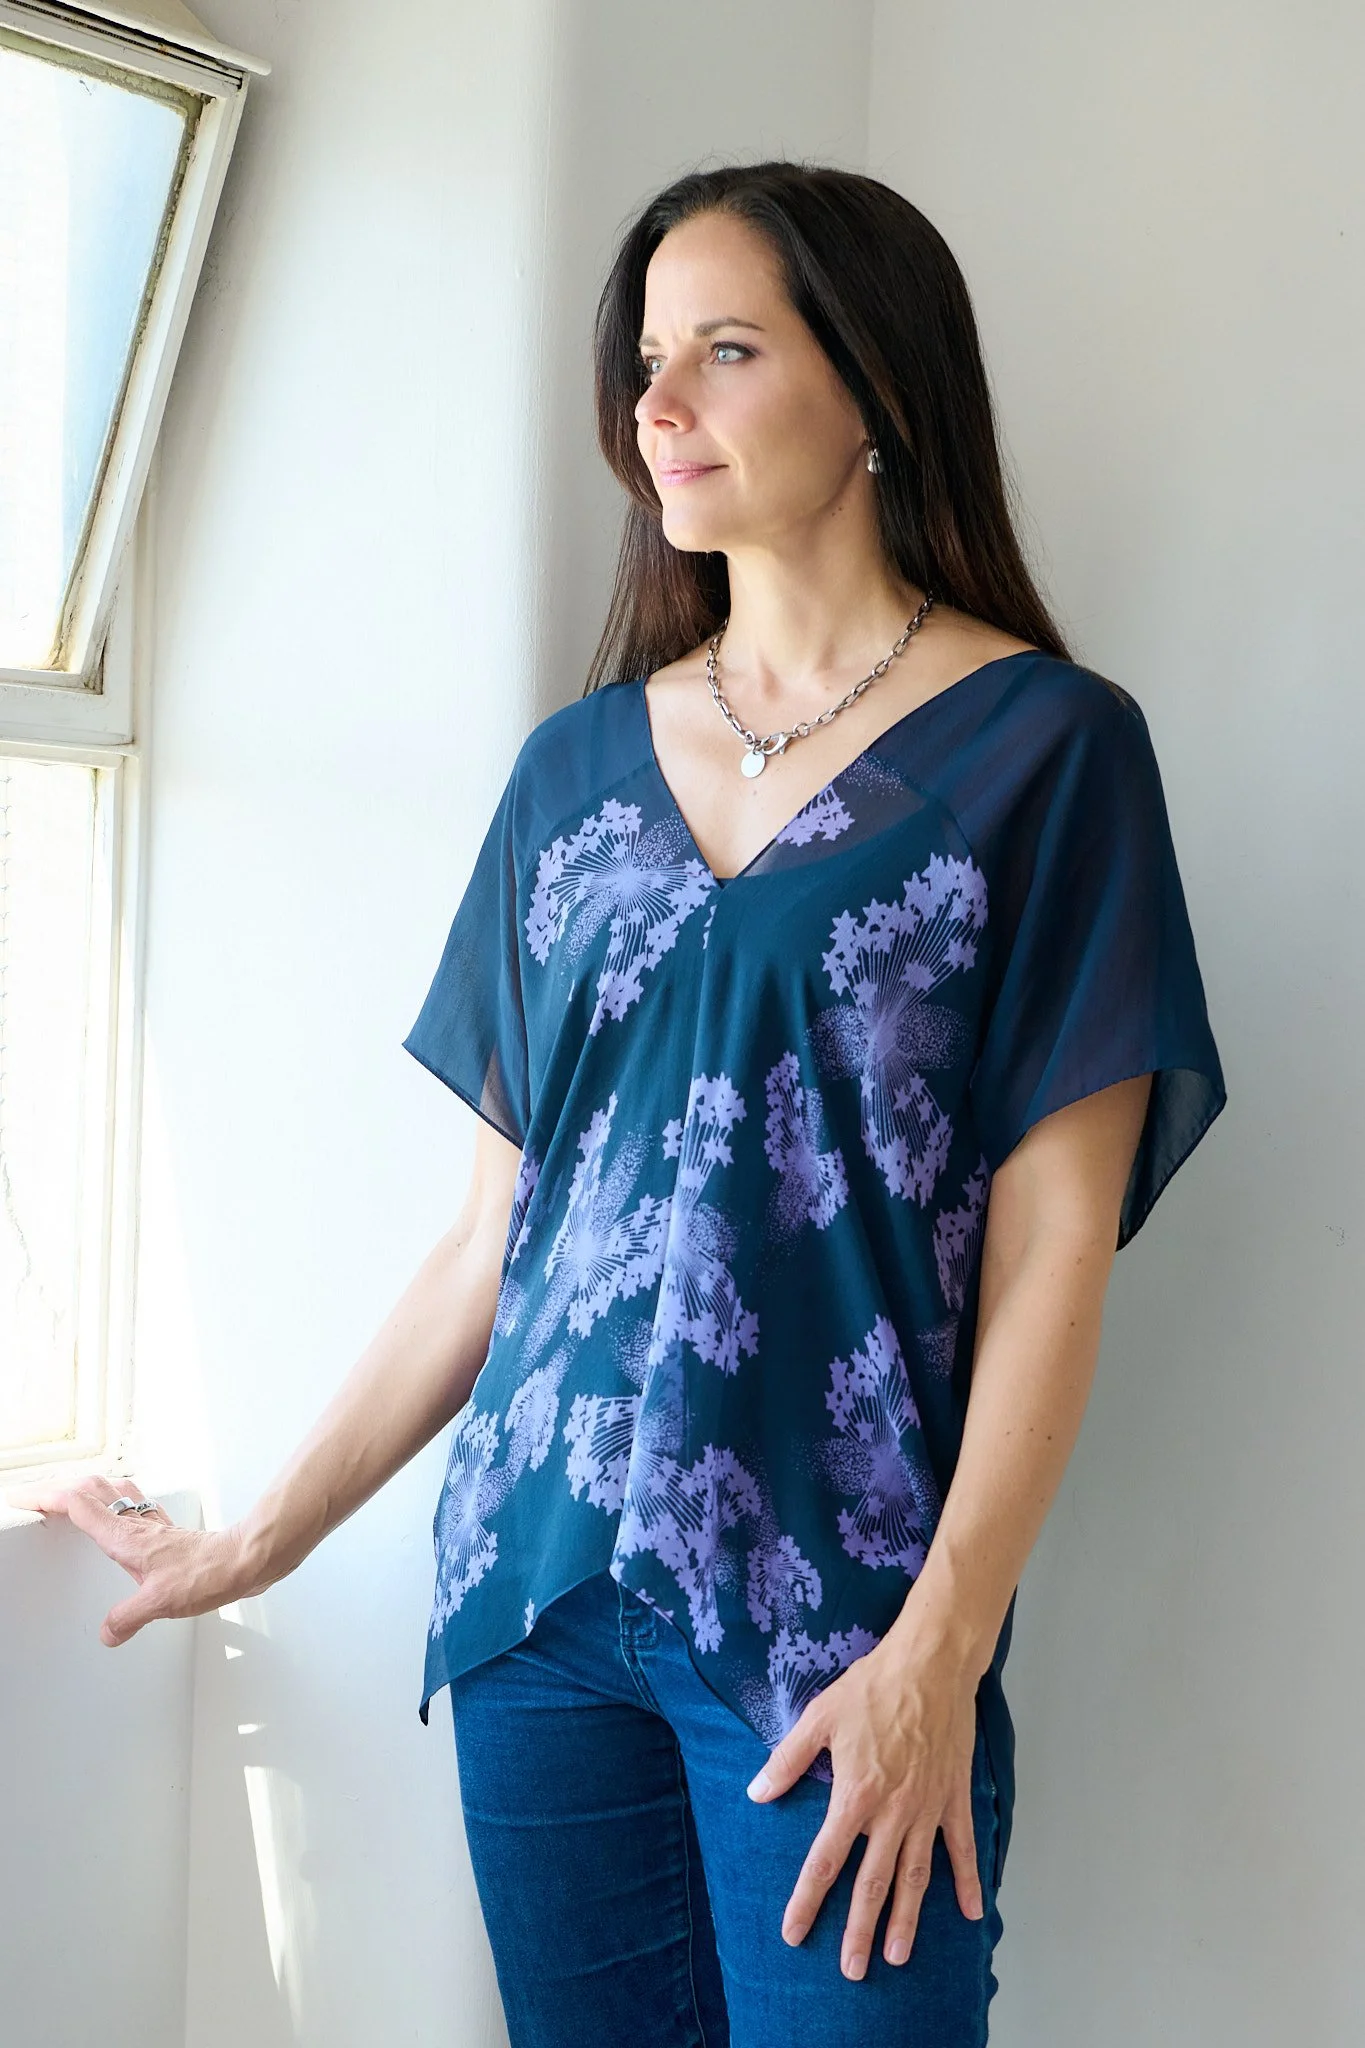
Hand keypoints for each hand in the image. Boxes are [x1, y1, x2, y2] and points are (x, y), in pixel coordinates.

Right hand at [4, 1474, 253, 1645]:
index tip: (24, 1498)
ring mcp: (153, 1526)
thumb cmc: (209, 1573)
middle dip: (60, 1488)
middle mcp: (137, 1525)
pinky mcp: (169, 1534)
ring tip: (72, 1496)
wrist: (246, 1560)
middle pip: (92, 1490)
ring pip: (114, 1493)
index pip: (78, 1505)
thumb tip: (107, 1633)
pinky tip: (123, 1517)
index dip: (47, 1498)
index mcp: (126, 1537)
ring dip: (90, 1489)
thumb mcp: (160, 1604)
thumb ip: (127, 1618)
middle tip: (36, 1496)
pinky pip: (136, 1508)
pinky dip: (118, 1505)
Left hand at [744, 1633, 983, 1980]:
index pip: (825, 1861)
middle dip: (860, 1930)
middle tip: (852, 1970)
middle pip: (873, 1884)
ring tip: (898, 1956)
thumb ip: (787, 1759)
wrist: (930, 1664)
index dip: (807, 1901)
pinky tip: (970, 1913)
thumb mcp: (818, 1716)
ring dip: (908, 1920)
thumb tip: (756, 1793)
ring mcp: (927, 1808)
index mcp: (855, 1796)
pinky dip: (966, 1881)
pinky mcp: (954, 1797)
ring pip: (916, 1877)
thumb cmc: (871, 1687)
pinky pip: (961, 1847)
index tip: (794, 1933)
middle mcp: (893, 1812)